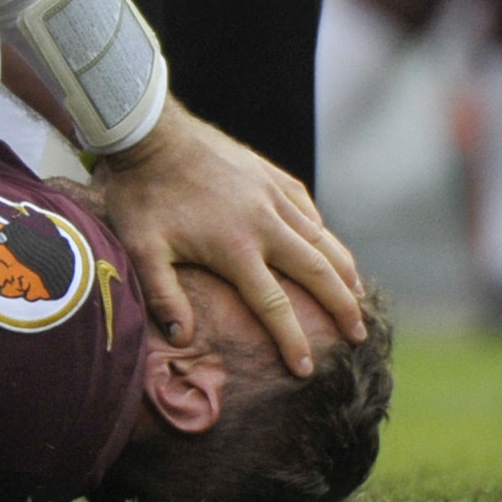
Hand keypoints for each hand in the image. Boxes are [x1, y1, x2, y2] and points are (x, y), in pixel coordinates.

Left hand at [96, 100, 365, 375]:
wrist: (150, 131)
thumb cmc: (142, 193)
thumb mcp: (142, 248)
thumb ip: (163, 295)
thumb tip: (181, 338)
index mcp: (236, 247)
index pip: (275, 306)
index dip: (294, 341)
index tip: (306, 370)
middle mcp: (265, 223)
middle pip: (319, 273)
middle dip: (342, 308)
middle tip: (359, 335)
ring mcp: (272, 195)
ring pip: (322, 240)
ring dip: (345, 272)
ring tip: (359, 298)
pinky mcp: (271, 175)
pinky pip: (308, 209)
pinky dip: (324, 233)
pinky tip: (329, 247)